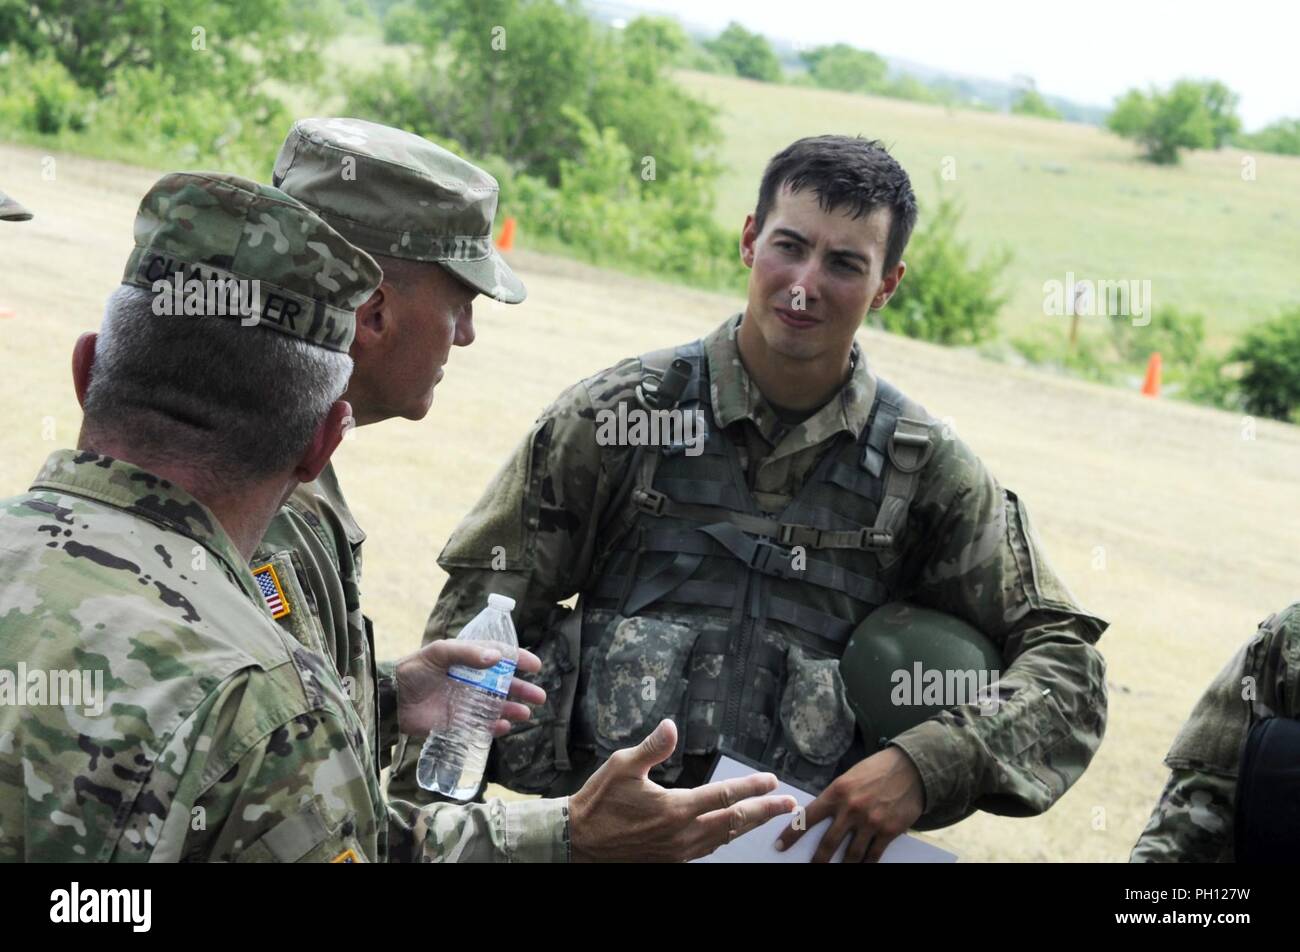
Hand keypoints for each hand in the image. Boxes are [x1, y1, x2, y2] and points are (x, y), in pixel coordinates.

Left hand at [394, 640, 544, 737]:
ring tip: (526, 713)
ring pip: (497, 707)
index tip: (535, 665)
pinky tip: (503, 727)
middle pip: (504, 685)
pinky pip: (482, 726)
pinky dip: (494, 727)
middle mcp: (472, 681)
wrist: (391, 698)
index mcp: (468, 659)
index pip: (499, 657)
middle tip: (539, 696)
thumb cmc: (413, 670)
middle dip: (523, 690)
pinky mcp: (458, 723)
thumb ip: (467, 653)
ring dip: (513, 710)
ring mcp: (466, 703)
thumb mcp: (438, 653)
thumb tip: (497, 657)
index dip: (518, 659)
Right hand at [568, 719, 797, 861]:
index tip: (772, 781)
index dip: (751, 787)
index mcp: (675, 808)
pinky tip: (731, 831)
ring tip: (767, 816)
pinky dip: (726, 837)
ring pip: (724, 838)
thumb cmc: (599, 801)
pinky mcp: (670, 859)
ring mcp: (678, 851)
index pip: (724, 796)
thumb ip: (653, 747)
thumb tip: (672, 726)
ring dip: (749, 826)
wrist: (578, 841)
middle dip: (765, 811)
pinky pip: (708, 849)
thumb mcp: (622, 766)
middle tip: (789, 804)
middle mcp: (682, 834)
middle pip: (735, 822)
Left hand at [776, 746, 924, 862]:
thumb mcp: (849, 778)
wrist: (910, 769)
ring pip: (851, 854)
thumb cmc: (876, 771)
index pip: (808, 817)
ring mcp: (870, 822)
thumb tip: (820, 817)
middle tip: (811, 868)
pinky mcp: (888, 831)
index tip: (780, 845)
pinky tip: (860, 867)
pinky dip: (865, 864)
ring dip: (842, 867)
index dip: (792, 834)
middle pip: (828, 843)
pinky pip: (872, 855)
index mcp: (837, 792)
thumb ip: (835, 798)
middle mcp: (851, 809)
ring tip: (834, 871)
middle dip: (817, 860)